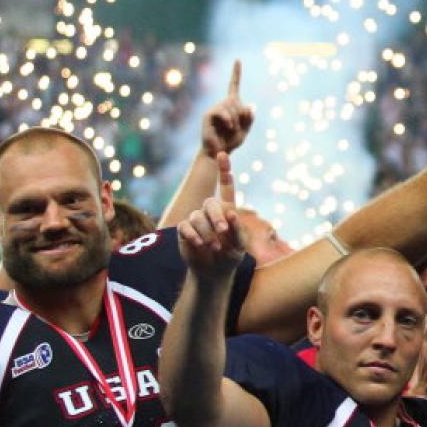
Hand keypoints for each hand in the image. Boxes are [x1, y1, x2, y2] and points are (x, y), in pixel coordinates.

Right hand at [178, 152, 245, 278]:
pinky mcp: (185, 230)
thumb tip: (232, 213)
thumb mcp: (240, 245)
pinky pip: (186, 227)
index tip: (221, 153)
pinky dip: (193, 235)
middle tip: (223, 232)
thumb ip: (239, 230)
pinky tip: (199, 244)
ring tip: (214, 247)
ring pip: (197, 216)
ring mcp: (197, 220)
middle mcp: (211, 211)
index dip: (224, 170)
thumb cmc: (231, 257)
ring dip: (207, 231)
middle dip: (216, 216)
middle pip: (210, 203)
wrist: (214, 272)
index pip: (226, 186)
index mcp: (227, 209)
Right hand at [199, 61, 254, 157]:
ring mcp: (214, 108)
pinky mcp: (208, 114)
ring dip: (236, 121)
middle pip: (237, 102)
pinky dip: (229, 120)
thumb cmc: (231, 142)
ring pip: (231, 107)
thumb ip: (249, 119)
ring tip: (230, 130)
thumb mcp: (245, 131)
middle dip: (241, 116)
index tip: (238, 59)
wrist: (218, 152)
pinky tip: (228, 127)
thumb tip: (250, 105)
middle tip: (236, 128)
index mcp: (231, 105)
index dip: (236, 72)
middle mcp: (222, 103)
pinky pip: (222, 112)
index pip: (234, 85)